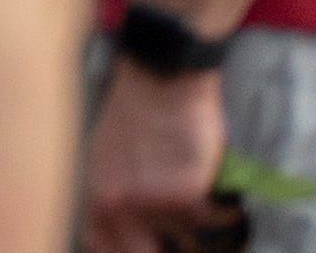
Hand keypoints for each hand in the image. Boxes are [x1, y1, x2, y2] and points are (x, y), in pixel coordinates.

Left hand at [83, 60, 240, 252]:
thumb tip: (124, 223)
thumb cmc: (137, 112)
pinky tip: (208, 176)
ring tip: (191, 180)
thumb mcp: (107, 155)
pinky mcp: (184, 196)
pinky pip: (211, 219)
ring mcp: (150, 204)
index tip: (143, 246)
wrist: (158, 80)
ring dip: (194, 216)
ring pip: (187, 235)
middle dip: (160, 247)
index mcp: (95, 195)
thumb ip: (114, 193)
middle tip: (180, 215)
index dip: (124, 250)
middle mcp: (116, 207)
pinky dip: (220, 205)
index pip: (100, 246)